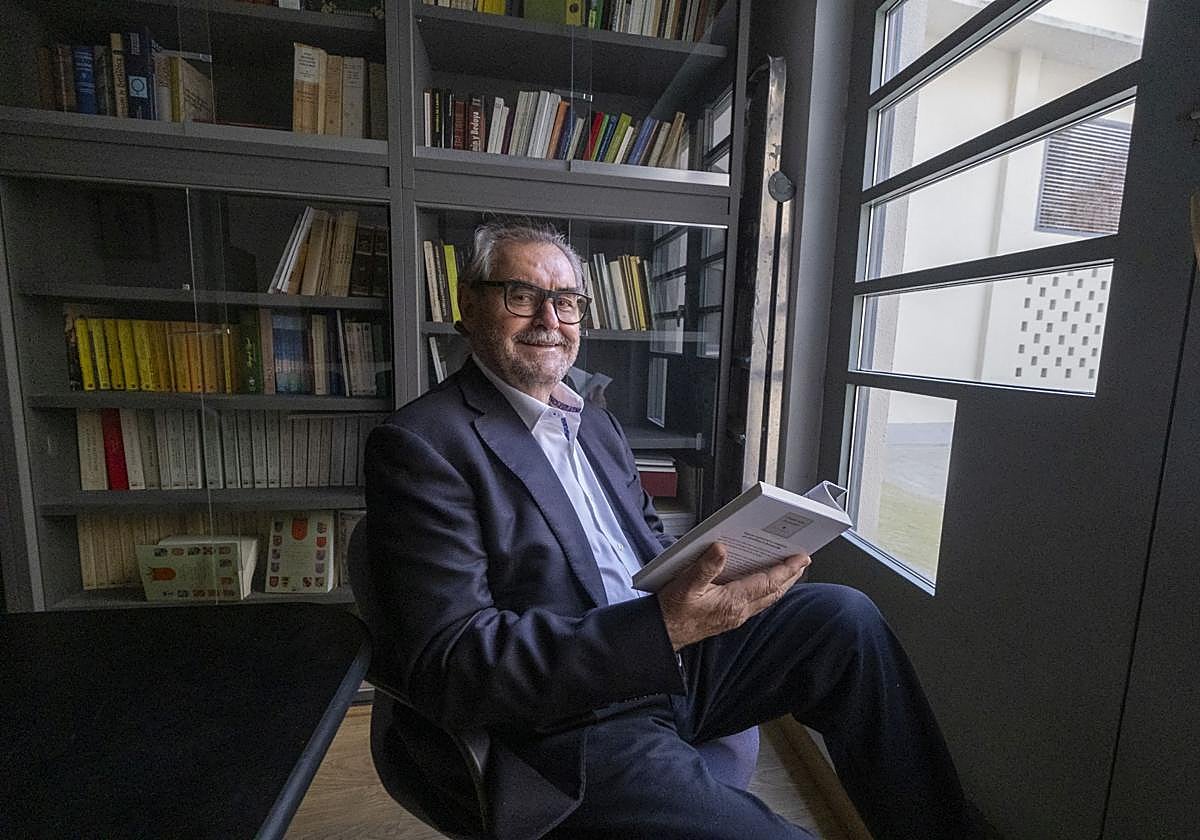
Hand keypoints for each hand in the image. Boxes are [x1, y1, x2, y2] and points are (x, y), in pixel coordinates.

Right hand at [657, 542, 809, 650]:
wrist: (664, 634)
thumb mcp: (685, 585)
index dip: (786, 569)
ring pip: (768, 598)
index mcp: (732, 601)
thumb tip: (721, 549)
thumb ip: (705, 567)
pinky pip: (757, 603)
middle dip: (791, 576)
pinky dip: (767, 591)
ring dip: (781, 583)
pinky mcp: (730, 617)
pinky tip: (764, 584)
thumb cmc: (673, 612)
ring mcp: (736, 616)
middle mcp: (739, 611)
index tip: (800, 558)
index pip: (768, 583)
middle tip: (803, 561)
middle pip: (774, 592)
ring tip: (789, 570)